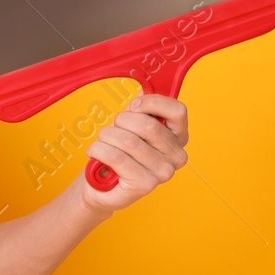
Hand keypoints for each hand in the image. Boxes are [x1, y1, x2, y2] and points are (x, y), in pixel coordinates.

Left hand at [78, 94, 188, 214]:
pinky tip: (96, 154)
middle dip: (120, 122)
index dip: (151, 103)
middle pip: (147, 125)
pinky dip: (98, 151)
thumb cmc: (116, 151)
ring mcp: (163, 173)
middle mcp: (177, 157)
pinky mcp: (145, 185)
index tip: (134, 107)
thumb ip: (142, 106)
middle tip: (112, 131)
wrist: (98, 185)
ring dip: (106, 137)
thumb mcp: (130, 124)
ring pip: (128, 140)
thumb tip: (145, 88)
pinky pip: (115, 156)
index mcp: (178, 138)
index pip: (177, 110)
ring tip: (102, 144)